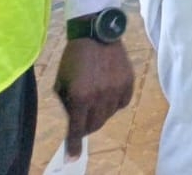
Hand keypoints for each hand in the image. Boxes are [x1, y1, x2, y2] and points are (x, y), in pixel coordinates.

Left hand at [55, 39, 134, 158]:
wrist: (96, 33)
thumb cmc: (73, 59)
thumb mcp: (62, 83)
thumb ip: (68, 103)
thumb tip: (75, 119)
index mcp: (80, 97)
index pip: (77, 129)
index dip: (74, 146)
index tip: (72, 158)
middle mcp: (100, 96)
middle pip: (95, 125)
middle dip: (87, 126)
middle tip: (83, 118)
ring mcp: (116, 89)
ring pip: (109, 115)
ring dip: (101, 113)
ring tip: (96, 99)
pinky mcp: (129, 81)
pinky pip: (122, 103)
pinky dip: (115, 103)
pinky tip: (109, 92)